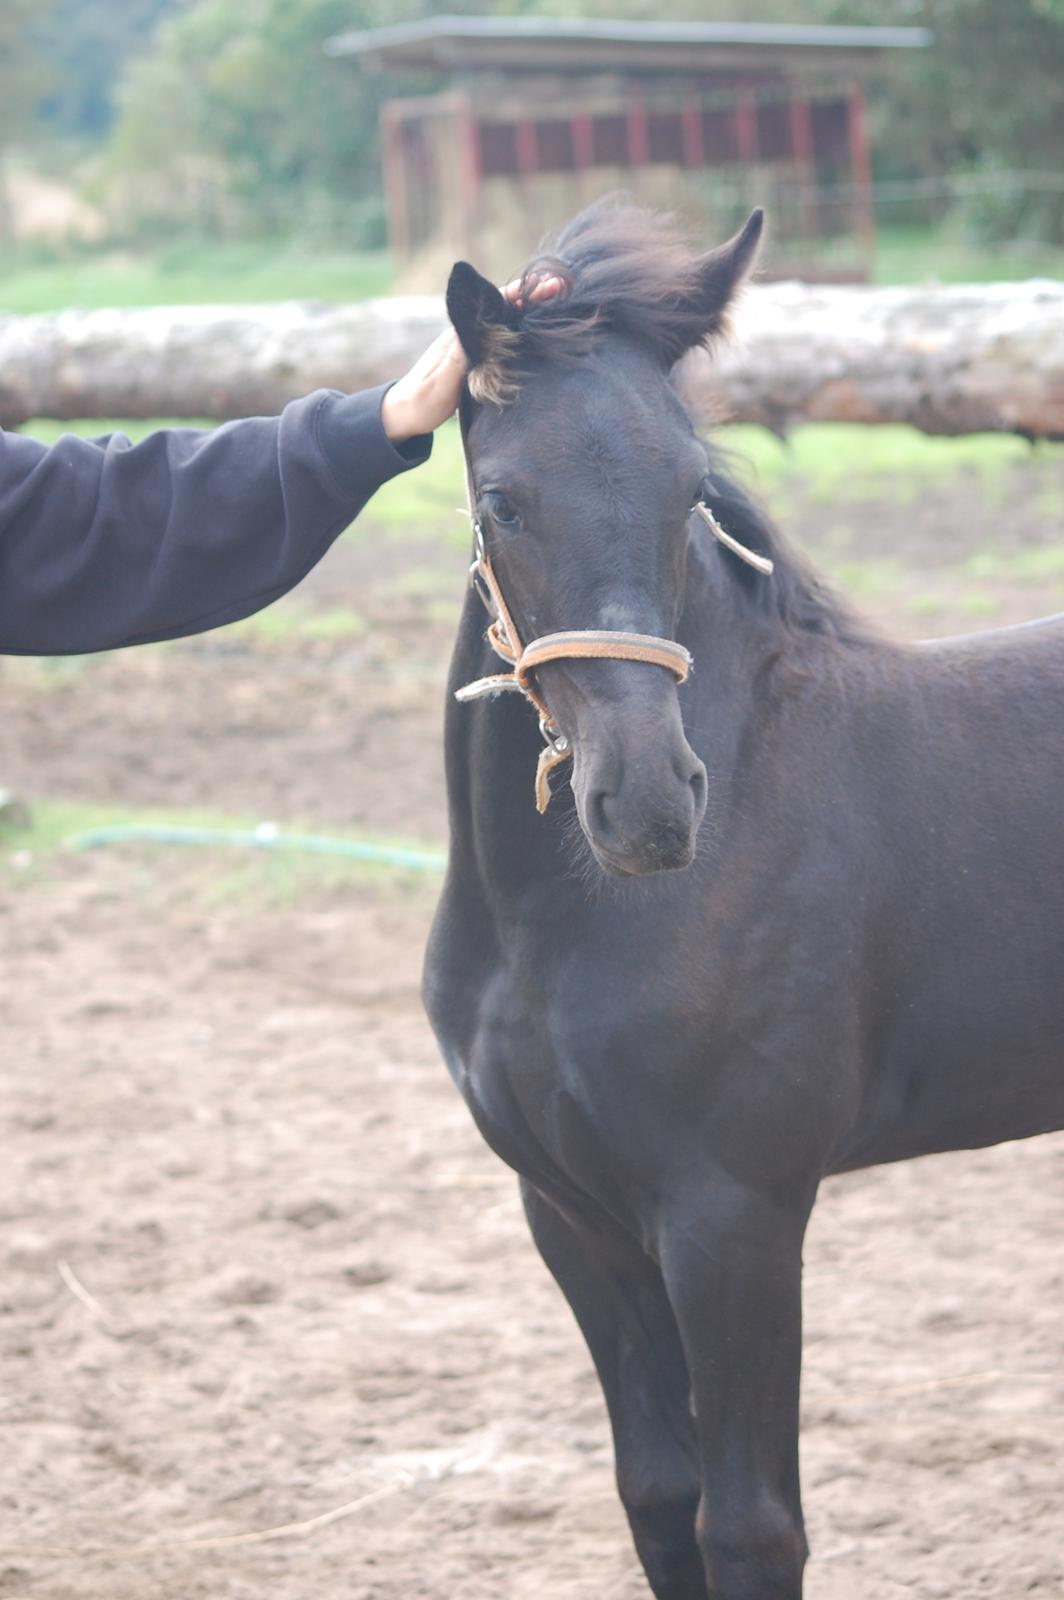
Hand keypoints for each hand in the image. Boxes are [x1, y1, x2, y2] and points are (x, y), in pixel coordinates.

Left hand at [380, 271, 563, 442]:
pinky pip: (503, 341)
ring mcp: (472, 348)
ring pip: (505, 323)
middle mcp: (466, 335)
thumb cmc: (420, 402)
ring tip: (558, 304)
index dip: (517, 295)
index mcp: (459, 336)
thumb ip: (455, 360)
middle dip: (531, 298)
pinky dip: (522, 332)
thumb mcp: (438, 384)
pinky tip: (538, 333)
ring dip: (530, 313)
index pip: (491, 306)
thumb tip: (474, 335)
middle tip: (560, 288)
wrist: (404, 414)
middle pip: (502, 309)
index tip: (542, 287)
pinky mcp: (476, 361)